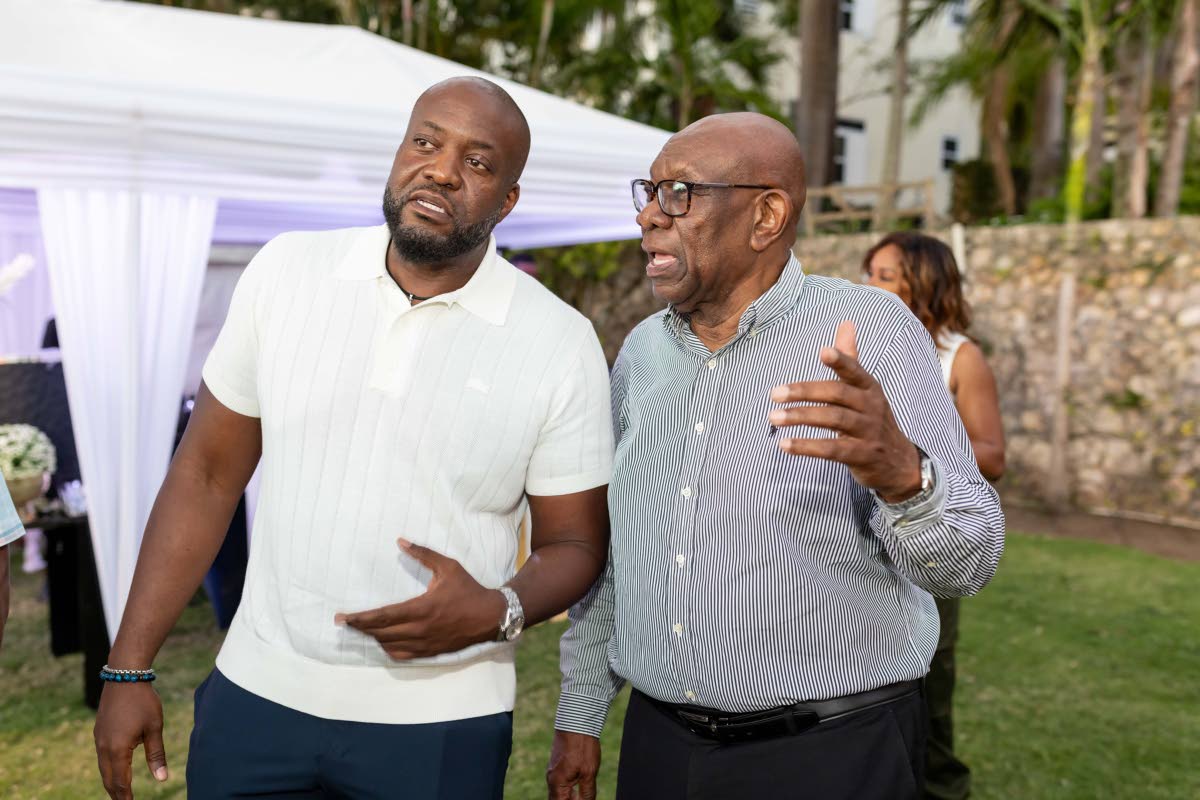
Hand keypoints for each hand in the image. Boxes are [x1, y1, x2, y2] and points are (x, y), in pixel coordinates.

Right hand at [93, 681, 168, 798]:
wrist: (124, 676)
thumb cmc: (143, 701)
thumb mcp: (154, 728)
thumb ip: (156, 754)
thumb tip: (162, 779)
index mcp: (117, 749)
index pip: (120, 782)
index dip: (126, 797)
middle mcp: (103, 747)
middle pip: (109, 779)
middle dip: (117, 794)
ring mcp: (99, 739)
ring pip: (103, 768)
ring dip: (112, 782)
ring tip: (121, 793)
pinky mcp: (99, 732)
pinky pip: (102, 757)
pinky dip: (108, 769)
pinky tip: (116, 770)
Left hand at [337, 538, 505, 659]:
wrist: (490, 616)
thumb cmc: (469, 589)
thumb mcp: (448, 567)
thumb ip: (423, 554)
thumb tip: (401, 542)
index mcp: (422, 608)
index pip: (383, 616)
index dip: (360, 618)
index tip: (343, 617)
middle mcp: (420, 629)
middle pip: (380, 633)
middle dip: (359, 628)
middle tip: (343, 623)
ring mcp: (425, 643)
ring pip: (389, 646)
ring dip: (373, 638)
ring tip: (361, 629)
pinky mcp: (430, 651)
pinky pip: (402, 655)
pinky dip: (388, 649)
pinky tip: (382, 642)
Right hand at [546, 730, 601, 799]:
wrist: (577, 722)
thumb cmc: (582, 747)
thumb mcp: (589, 773)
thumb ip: (587, 794)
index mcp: (557, 784)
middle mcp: (552, 779)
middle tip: (584, 797)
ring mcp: (554, 771)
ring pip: (560, 792)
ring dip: (570, 796)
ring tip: (583, 795)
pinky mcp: (558, 764)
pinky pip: (561, 782)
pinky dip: (569, 788)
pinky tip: (581, 784)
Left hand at [770, 320, 920, 501]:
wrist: (898, 463)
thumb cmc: (871, 419)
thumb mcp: (865, 390)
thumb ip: (850, 359)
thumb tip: (846, 322)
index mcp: (870, 387)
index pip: (855, 370)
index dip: (841, 360)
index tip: (823, 351)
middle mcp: (872, 407)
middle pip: (837, 394)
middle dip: (804, 392)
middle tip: (774, 393)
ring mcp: (869, 432)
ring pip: (834, 420)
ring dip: (801, 417)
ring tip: (773, 417)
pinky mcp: (862, 455)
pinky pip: (832, 450)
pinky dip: (807, 446)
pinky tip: (784, 444)